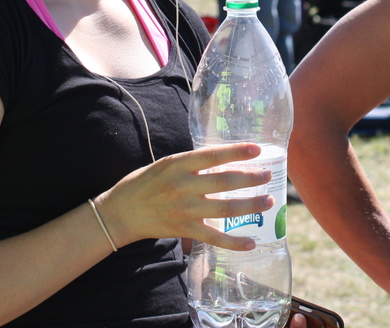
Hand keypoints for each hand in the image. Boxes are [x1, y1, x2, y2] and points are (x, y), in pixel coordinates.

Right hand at [98, 143, 273, 250]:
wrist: (121, 212)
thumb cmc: (145, 183)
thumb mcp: (167, 164)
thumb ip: (193, 163)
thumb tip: (226, 160)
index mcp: (178, 164)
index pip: (213, 155)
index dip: (236, 151)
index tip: (257, 148)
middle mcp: (183, 186)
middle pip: (224, 181)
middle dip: (250, 178)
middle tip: (268, 175)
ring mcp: (185, 210)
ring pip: (225, 208)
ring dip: (250, 205)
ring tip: (269, 201)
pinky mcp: (185, 230)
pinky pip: (214, 237)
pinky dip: (234, 241)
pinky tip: (252, 241)